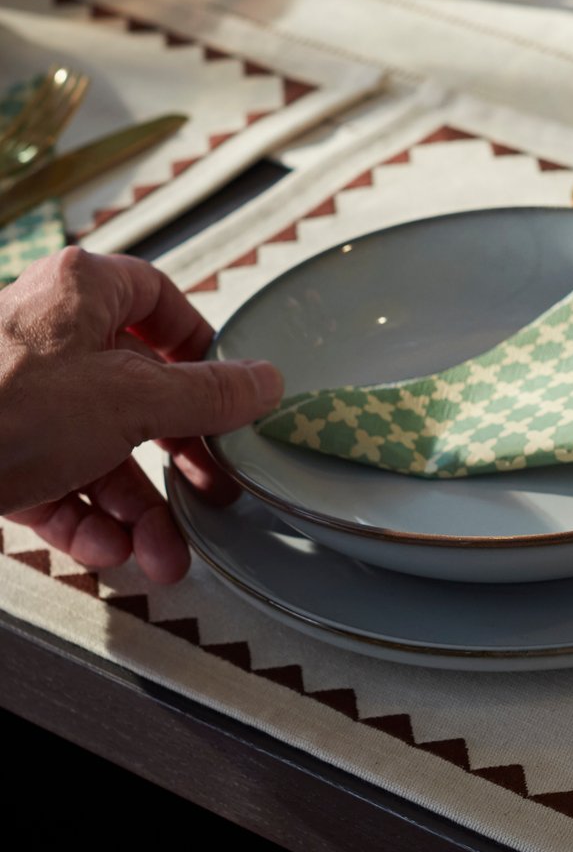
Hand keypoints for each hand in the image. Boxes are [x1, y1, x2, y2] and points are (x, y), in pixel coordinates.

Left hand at [0, 249, 282, 583]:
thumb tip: (266, 381)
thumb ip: (208, 395)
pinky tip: (109, 552)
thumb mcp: (132, 400)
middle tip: (211, 490)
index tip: (224, 391)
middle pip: (136, 391)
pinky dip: (86, 520)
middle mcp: (47, 339)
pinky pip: (52, 482)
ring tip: (164, 557)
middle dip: (175, 457)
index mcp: (81, 295)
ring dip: (136, 509)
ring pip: (96, 449)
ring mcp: (16, 397)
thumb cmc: (4, 406)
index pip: (156, 298)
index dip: (197, 345)